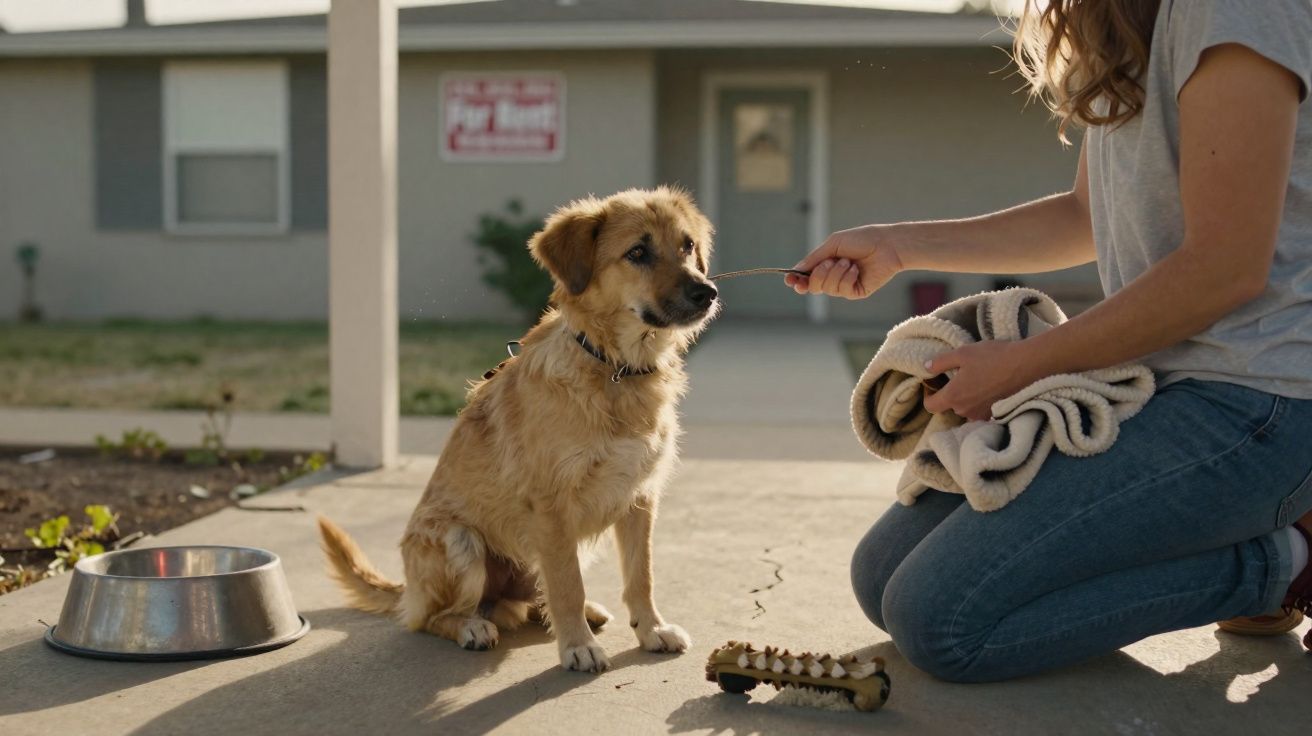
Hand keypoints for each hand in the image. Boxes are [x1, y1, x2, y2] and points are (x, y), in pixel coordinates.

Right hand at [786, 225, 903, 299]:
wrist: (886, 245)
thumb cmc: (861, 240)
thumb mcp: (833, 244)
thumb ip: (814, 257)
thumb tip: (797, 270)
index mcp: (826, 264)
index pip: (806, 277)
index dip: (796, 280)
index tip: (790, 279)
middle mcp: (833, 277)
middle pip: (813, 286)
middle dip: (818, 274)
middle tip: (829, 262)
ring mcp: (844, 286)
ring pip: (827, 288)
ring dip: (836, 272)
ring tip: (849, 261)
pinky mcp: (856, 292)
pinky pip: (843, 290)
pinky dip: (847, 277)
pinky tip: (857, 269)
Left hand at [922, 341, 1041, 421]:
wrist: (1025, 366)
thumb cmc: (992, 357)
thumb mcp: (962, 353)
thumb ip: (940, 362)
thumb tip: (926, 367)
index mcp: (953, 396)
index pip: (930, 406)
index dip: (929, 396)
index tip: (933, 386)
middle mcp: (965, 410)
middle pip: (950, 407)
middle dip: (951, 394)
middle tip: (959, 377)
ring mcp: (981, 414)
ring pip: (966, 409)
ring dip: (967, 398)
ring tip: (977, 380)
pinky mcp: (995, 415)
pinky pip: (981, 411)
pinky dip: (981, 402)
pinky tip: (989, 388)